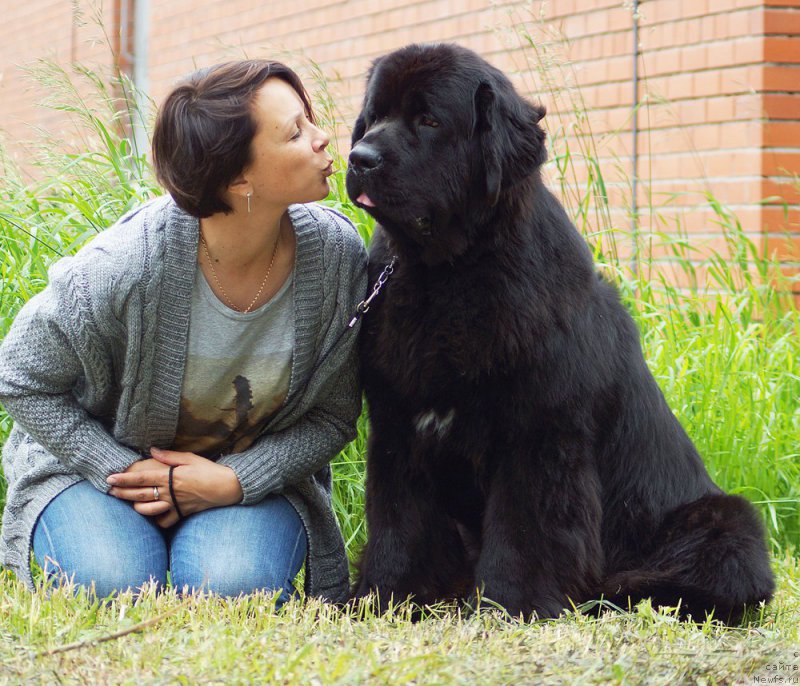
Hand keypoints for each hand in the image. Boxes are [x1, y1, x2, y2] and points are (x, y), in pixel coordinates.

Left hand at [107, 449, 243, 527]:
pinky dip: (156, 520)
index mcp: (170, 477)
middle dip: (122, 492)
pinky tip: (151, 516)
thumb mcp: (190, 458)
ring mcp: (174, 504)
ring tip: (126, 502)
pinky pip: (165, 521)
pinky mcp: (181, 513)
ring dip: (134, 506)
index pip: (141, 478)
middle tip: (109, 491)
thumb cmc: (209, 470)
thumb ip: (169, 456)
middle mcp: (169, 492)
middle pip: (140, 494)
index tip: (110, 478)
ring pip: (148, 509)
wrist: (226, 487)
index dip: (124, 478)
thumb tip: (152, 450)